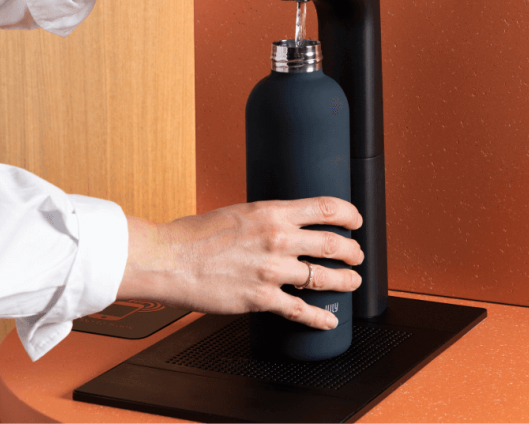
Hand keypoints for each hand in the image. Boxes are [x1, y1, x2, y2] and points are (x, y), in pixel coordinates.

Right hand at [118, 197, 363, 329]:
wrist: (172, 258)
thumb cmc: (198, 235)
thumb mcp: (240, 212)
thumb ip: (268, 218)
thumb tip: (288, 223)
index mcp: (272, 211)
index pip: (325, 208)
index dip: (349, 214)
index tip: (357, 220)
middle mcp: (277, 238)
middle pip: (332, 244)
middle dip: (352, 251)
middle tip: (357, 254)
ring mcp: (271, 270)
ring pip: (323, 277)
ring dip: (344, 281)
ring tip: (351, 282)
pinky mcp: (261, 298)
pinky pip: (300, 310)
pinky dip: (319, 317)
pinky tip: (328, 319)